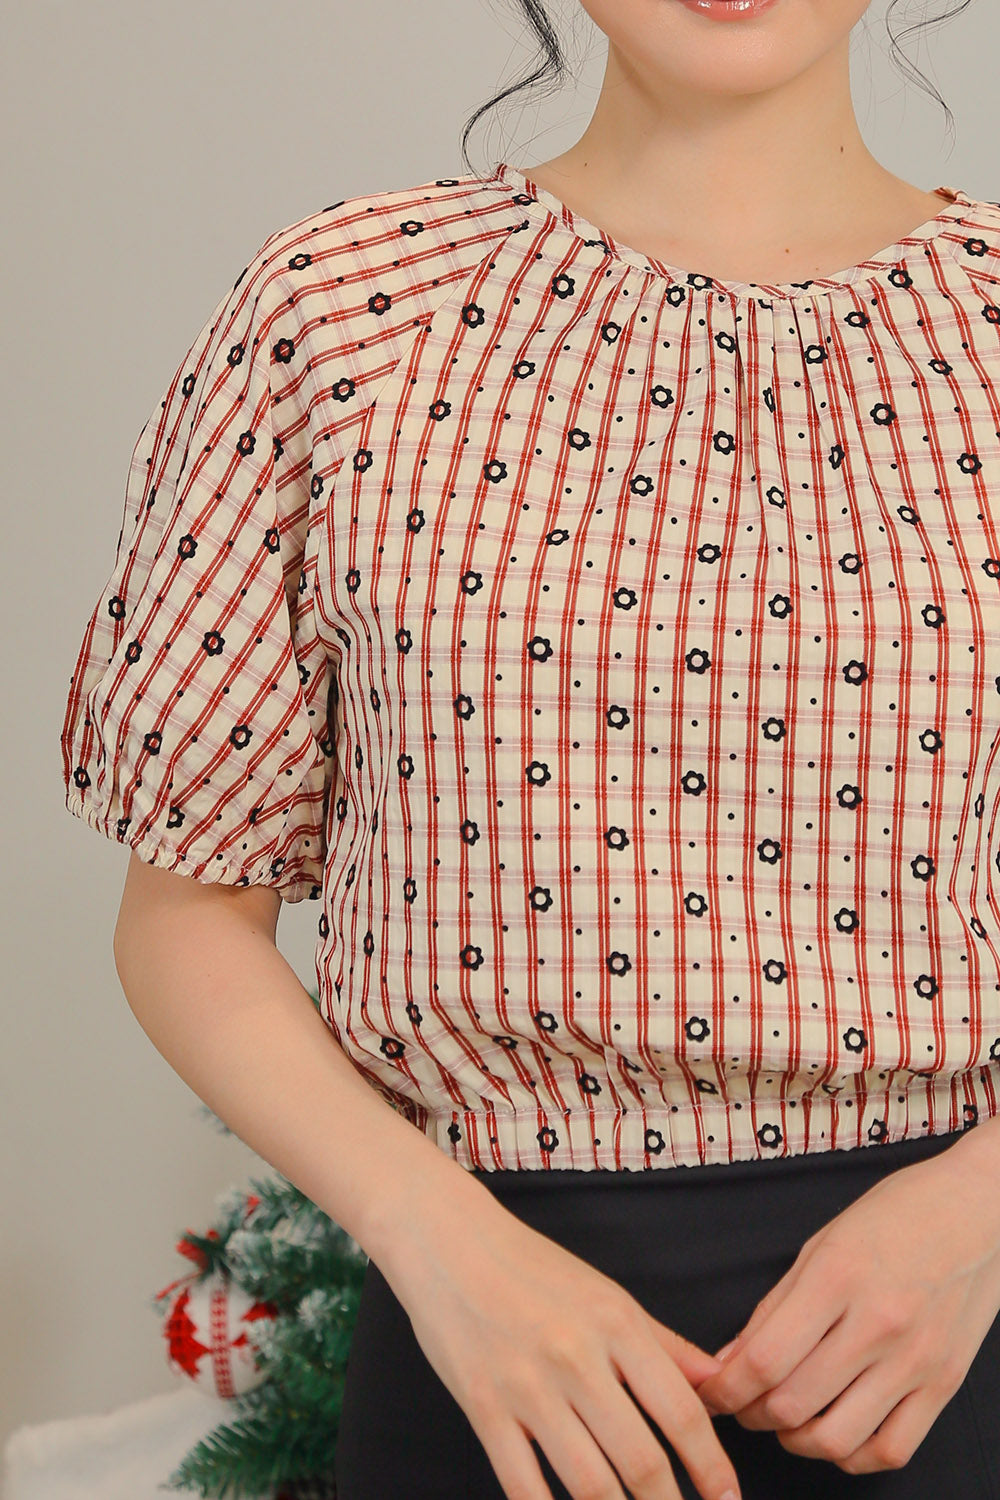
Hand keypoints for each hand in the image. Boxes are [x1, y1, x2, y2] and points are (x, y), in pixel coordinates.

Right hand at [377, 1179, 742, 1499]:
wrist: (448, 1241)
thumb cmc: (531, 1267)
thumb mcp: (606, 1294)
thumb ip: (663, 1344)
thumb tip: (717, 1385)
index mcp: (615, 1323)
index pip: (680, 1410)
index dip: (711, 1465)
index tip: (727, 1499)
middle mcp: (576, 1357)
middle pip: (640, 1459)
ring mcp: (527, 1387)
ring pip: (589, 1483)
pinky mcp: (484, 1408)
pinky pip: (524, 1486)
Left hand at [692, 1139, 999, 1473]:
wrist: (977, 1210)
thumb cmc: (896, 1214)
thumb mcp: (821, 1244)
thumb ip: (774, 1307)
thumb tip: (729, 1362)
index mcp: (838, 1276)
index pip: (764, 1358)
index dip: (725, 1388)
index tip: (711, 1391)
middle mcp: (879, 1323)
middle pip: (793, 1403)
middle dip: (751, 1413)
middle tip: (742, 1403)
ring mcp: (916, 1359)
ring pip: (836, 1438)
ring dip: (794, 1440)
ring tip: (784, 1419)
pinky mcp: (945, 1384)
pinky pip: (890, 1449)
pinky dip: (851, 1455)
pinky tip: (835, 1431)